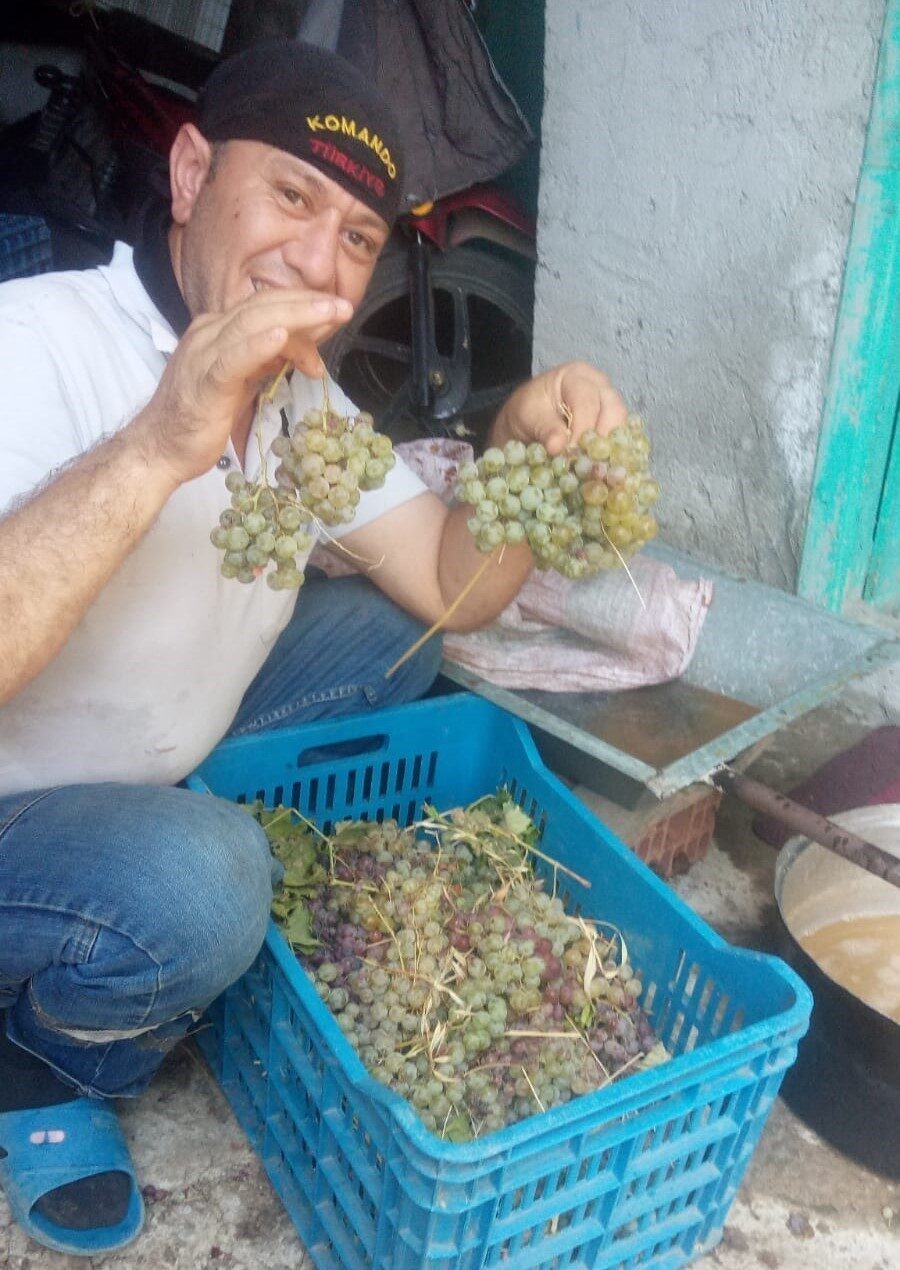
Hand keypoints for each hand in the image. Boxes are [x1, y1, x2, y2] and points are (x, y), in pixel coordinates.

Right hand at [131, 288, 352, 484]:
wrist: (160, 449)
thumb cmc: (201, 418)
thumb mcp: (243, 381)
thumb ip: (266, 360)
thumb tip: (298, 347)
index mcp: (218, 330)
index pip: (265, 306)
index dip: (302, 304)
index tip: (335, 311)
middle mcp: (209, 332)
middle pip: (263, 306)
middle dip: (307, 304)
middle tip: (342, 307)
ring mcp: (204, 354)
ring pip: (252, 323)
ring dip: (295, 316)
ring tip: (329, 314)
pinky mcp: (204, 381)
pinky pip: (233, 358)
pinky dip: (258, 345)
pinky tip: (281, 337)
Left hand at [489, 361, 627, 455]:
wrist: (529, 419)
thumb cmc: (529, 411)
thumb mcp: (528, 417)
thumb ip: (544, 429)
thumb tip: (558, 446)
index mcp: (577, 376)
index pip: (587, 403)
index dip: (581, 431)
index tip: (569, 454)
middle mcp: (600, 385)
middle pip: (614, 412)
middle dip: (600, 440)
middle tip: (584, 463)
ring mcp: (611, 404)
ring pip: (622, 427)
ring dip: (608, 449)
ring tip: (590, 466)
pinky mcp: (614, 423)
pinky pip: (621, 439)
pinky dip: (612, 453)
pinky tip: (598, 465)